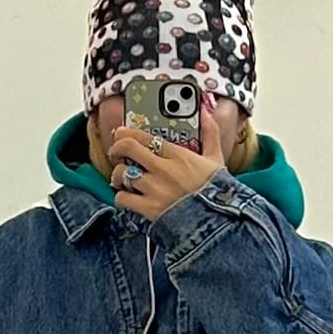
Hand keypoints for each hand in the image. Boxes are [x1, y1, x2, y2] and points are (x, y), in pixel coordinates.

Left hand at [108, 93, 225, 220]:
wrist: (216, 222)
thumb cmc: (217, 192)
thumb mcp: (216, 159)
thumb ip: (210, 133)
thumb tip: (205, 111)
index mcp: (177, 154)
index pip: (144, 136)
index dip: (128, 133)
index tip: (122, 133)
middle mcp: (162, 169)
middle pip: (128, 148)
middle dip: (116, 148)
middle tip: (115, 152)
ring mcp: (154, 189)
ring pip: (122, 174)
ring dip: (118, 175)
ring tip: (121, 178)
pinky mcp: (149, 209)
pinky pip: (123, 198)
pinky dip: (121, 198)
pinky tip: (126, 198)